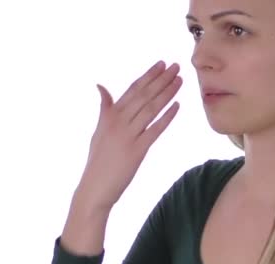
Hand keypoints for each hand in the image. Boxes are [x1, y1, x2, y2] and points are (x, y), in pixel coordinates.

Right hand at [75, 60, 182, 211]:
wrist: (94, 188)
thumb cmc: (97, 162)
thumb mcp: (98, 131)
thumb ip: (104, 109)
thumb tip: (101, 86)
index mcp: (109, 116)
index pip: (132, 90)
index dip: (148, 76)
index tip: (161, 64)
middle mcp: (118, 122)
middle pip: (144, 96)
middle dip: (161, 80)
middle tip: (176, 66)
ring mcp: (128, 136)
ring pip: (151, 109)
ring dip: (167, 93)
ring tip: (180, 80)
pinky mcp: (137, 151)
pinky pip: (155, 130)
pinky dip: (167, 117)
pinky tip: (177, 106)